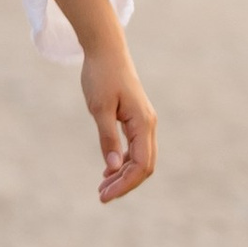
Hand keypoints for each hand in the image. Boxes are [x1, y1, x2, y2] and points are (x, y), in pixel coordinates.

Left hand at [42, 0, 156, 203]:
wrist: (106, 50)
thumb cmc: (100, 76)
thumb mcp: (99, 107)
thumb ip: (108, 137)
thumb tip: (114, 167)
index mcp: (143, 123)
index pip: (141, 165)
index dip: (125, 184)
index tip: (105, 196)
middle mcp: (148, 125)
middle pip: (144, 165)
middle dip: (125, 184)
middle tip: (101, 196)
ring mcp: (144, 122)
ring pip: (141, 158)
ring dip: (124, 175)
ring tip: (103, 188)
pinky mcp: (136, 118)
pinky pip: (136, 148)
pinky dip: (124, 162)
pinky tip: (109, 170)